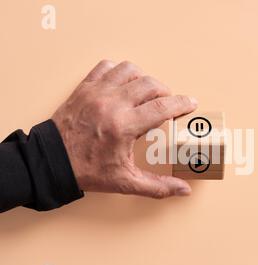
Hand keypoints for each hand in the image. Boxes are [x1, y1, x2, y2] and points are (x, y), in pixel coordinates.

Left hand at [52, 60, 197, 197]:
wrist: (52, 161)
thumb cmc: (88, 170)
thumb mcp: (125, 182)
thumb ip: (158, 186)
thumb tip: (183, 190)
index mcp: (123, 126)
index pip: (162, 107)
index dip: (181, 104)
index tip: (191, 103)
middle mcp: (111, 103)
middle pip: (150, 84)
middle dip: (166, 92)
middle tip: (168, 104)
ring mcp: (96, 92)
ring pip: (130, 70)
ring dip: (144, 79)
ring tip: (147, 94)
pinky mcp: (84, 87)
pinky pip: (107, 66)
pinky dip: (120, 72)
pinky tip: (124, 85)